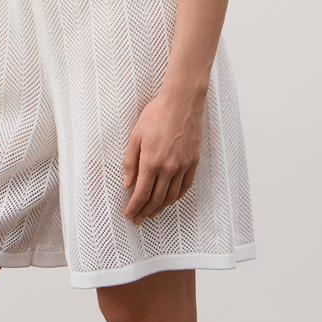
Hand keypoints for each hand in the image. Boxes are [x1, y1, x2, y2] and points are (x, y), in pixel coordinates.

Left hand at [121, 86, 204, 223]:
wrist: (181, 102)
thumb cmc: (156, 115)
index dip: (134, 207)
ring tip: (152, 214)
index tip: (129, 214)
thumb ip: (130, 162)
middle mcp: (168, 168)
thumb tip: (127, 183)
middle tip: (138, 219)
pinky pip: (185, 186)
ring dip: (160, 208)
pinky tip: (170, 201)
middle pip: (156, 199)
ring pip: (171, 196)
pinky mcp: (193, 161)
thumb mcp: (135, 136)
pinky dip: (177, 197)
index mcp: (151, 162)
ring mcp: (183, 166)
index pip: (141, 193)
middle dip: (145, 212)